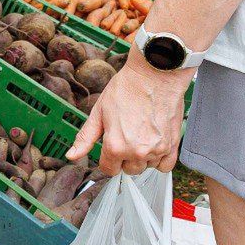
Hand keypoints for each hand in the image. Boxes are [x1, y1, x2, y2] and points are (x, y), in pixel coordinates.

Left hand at [68, 50, 192, 174]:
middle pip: (128, 170)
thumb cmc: (127, 88)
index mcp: (115, 146)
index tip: (111, 147)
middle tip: (127, 135)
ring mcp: (157, 150)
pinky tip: (154, 143)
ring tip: (142, 134)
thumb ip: (85, 137)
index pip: (109, 169)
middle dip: (125, 157)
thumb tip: (72, 155)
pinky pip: (165, 165)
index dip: (107, 159)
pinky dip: (160, 159)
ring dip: (143, 157)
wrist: (154, 74)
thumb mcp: (99, 111)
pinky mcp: (172, 145)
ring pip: (146, 167)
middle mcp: (136, 152)